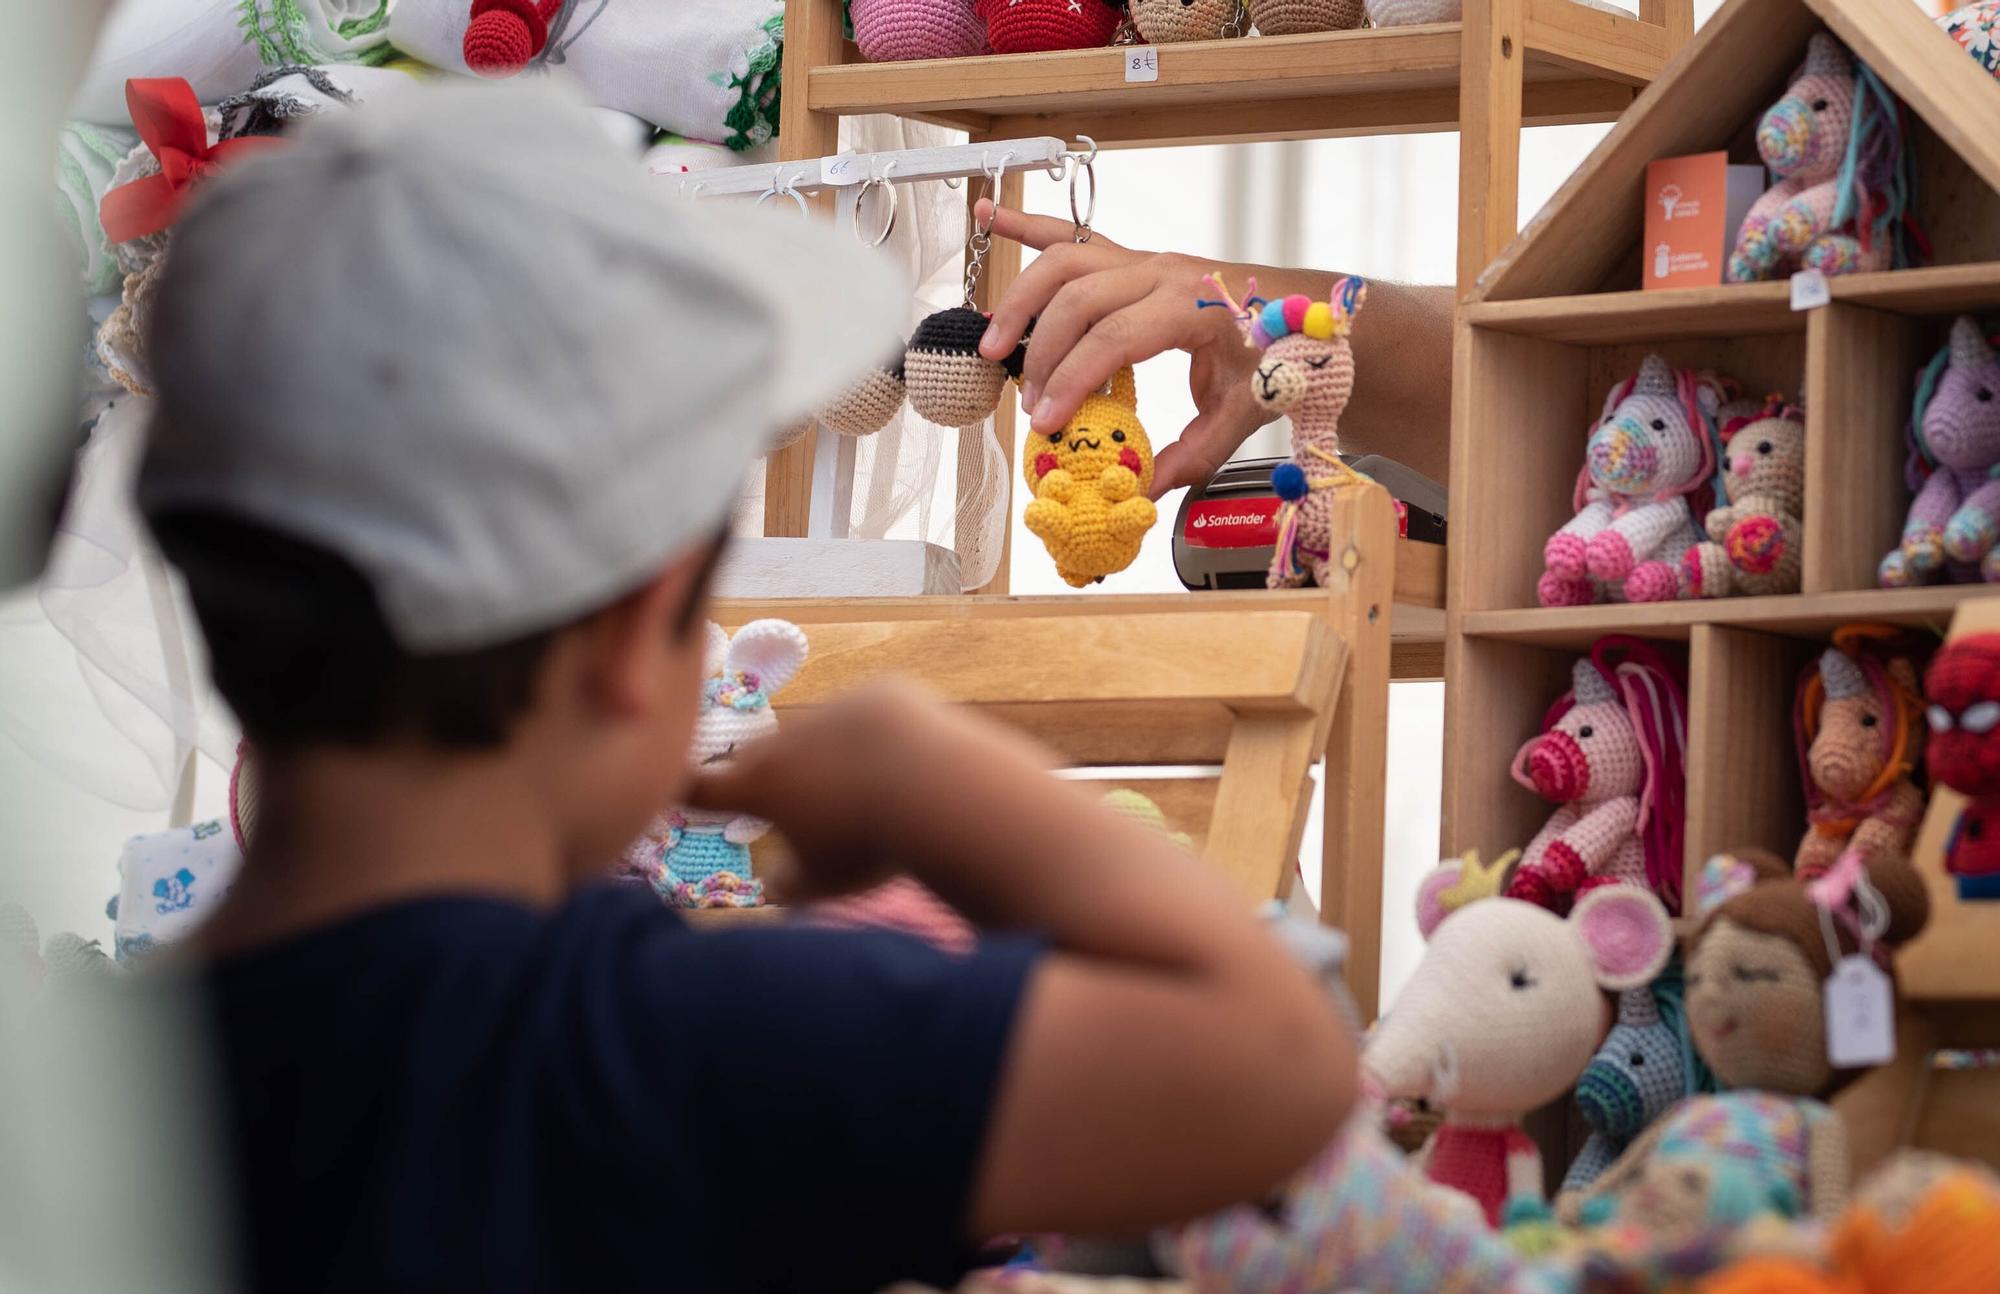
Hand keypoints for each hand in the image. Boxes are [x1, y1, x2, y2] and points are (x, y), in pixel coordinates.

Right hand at [684, 681, 1047, 901]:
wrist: (937, 787)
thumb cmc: (871, 845)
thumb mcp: (823, 883)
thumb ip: (787, 885)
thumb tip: (774, 881)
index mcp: (760, 785)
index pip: (703, 787)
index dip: (687, 790)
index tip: (673, 784)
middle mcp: (786, 738)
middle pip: (766, 757)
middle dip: (778, 780)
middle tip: (808, 808)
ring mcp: (833, 707)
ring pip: (822, 735)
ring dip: (836, 758)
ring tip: (880, 794)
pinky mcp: (879, 692)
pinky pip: (870, 717)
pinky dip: (880, 738)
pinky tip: (911, 766)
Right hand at [975, 200, 1270, 498]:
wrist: (1303, 309)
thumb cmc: (1277, 354)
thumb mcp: (1244, 411)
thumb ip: (1194, 453)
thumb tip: (1141, 489)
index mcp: (1192, 305)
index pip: (1115, 338)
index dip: (1074, 380)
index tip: (1047, 422)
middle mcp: (1161, 272)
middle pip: (1079, 298)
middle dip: (1043, 353)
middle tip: (1029, 405)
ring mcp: (1142, 260)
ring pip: (1065, 262)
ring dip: (1022, 300)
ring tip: (993, 345)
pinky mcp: (1130, 260)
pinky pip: (1072, 237)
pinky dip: (1026, 225)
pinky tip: (986, 217)